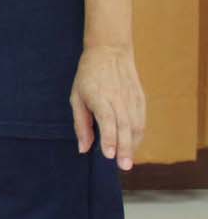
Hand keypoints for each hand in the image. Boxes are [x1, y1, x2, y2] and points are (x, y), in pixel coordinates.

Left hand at [70, 43, 145, 169]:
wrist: (110, 52)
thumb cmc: (88, 76)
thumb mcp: (76, 96)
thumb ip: (80, 123)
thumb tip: (83, 148)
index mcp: (99, 96)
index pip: (107, 120)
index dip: (109, 137)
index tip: (109, 154)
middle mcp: (117, 98)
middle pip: (124, 126)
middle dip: (124, 148)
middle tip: (124, 166)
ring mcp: (131, 98)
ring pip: (136, 125)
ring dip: (133, 144)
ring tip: (128, 161)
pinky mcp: (141, 99)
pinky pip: (141, 120)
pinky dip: (138, 135)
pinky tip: (133, 145)